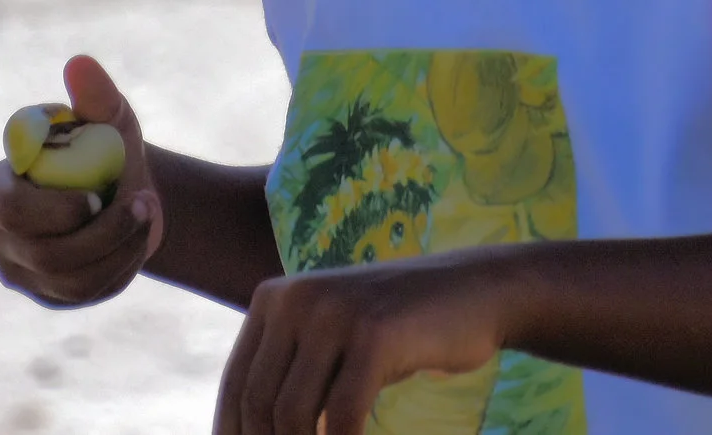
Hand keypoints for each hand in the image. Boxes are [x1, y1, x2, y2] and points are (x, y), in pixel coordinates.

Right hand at [0, 55, 165, 307]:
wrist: (123, 193)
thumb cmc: (106, 149)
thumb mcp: (108, 121)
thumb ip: (94, 97)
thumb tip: (79, 64)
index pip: (9, 208)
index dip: (55, 209)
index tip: (99, 195)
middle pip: (41, 252)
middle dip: (100, 232)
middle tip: (143, 204)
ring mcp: (20, 270)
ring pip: (69, 278)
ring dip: (121, 248)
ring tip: (149, 216)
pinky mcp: (49, 295)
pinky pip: (86, 293)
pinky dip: (121, 268)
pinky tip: (137, 242)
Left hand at [215, 252, 511, 434]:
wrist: (475, 290)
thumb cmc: (400, 329)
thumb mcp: (333, 339)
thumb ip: (291, 373)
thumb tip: (249, 433)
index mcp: (275, 297)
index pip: (236, 386)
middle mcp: (297, 297)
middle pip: (261, 404)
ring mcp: (337, 311)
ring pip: (295, 414)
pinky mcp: (376, 332)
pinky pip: (344, 415)